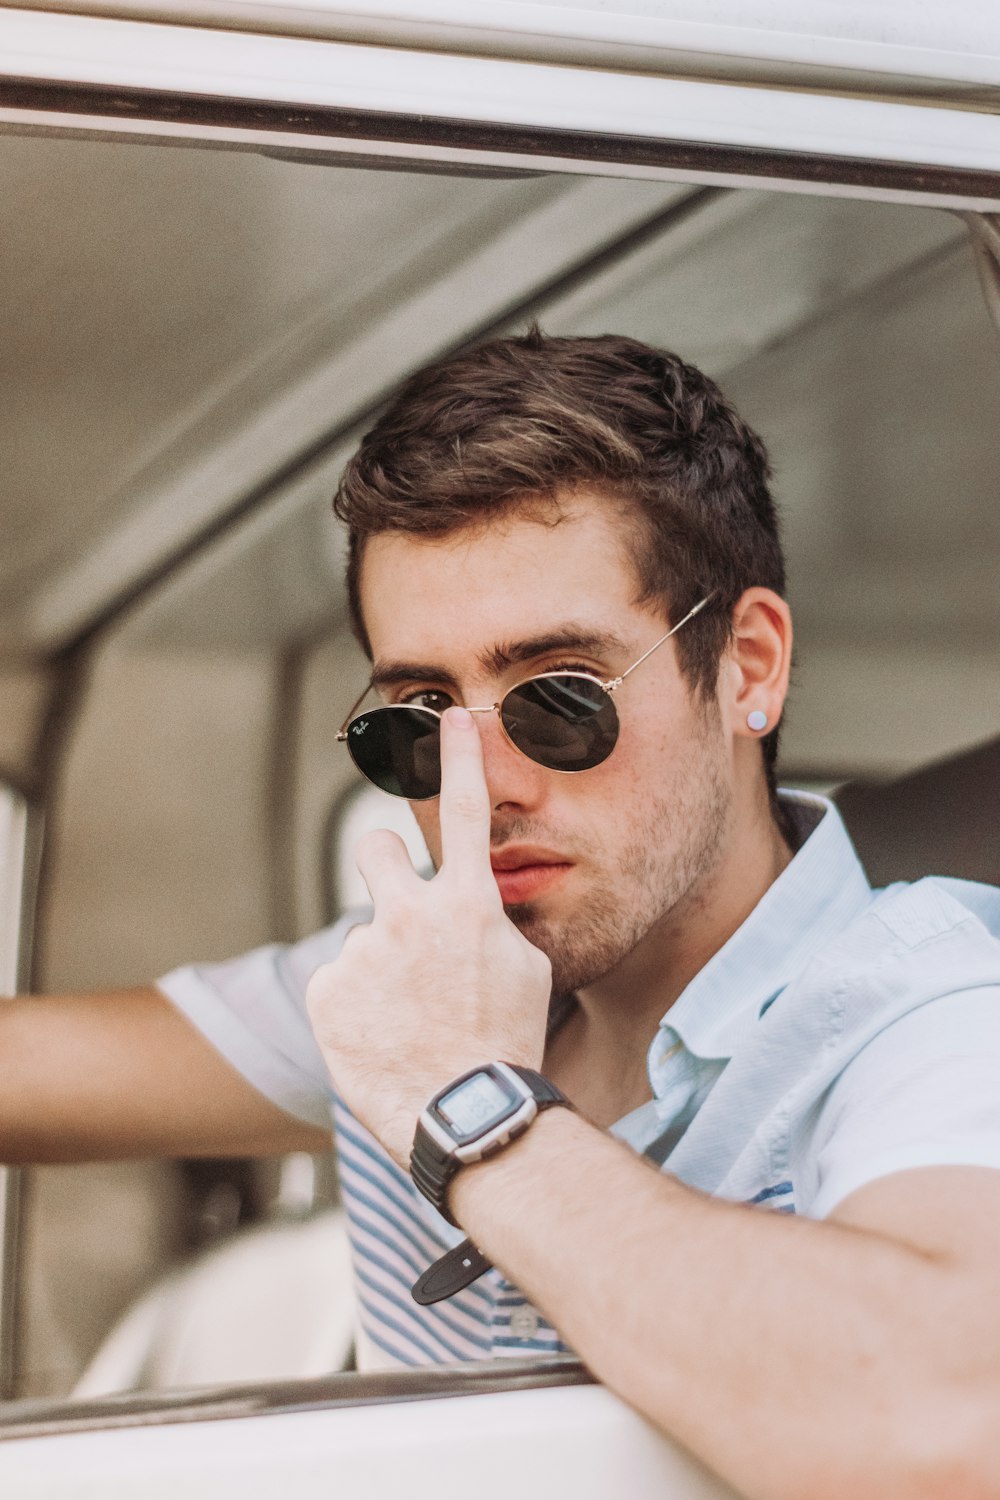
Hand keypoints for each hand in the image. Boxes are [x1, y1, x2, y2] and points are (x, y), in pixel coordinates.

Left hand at [305, 707, 552, 1167]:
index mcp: (467, 904)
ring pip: (366, 938)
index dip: (459, 759)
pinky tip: (383, 1040)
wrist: (468, 1116)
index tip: (450, 717)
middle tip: (401, 913)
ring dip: (380, 966)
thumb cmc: (507, 1045)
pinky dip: (356, 1006)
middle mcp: (409, 915)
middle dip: (382, 863)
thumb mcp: (527, 971)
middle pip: (374, 849)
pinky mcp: (328, 991)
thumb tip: (475, 909)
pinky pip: (342, 982)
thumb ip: (493, 925)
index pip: (466, 812)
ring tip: (407, 1021)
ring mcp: (363, 952)